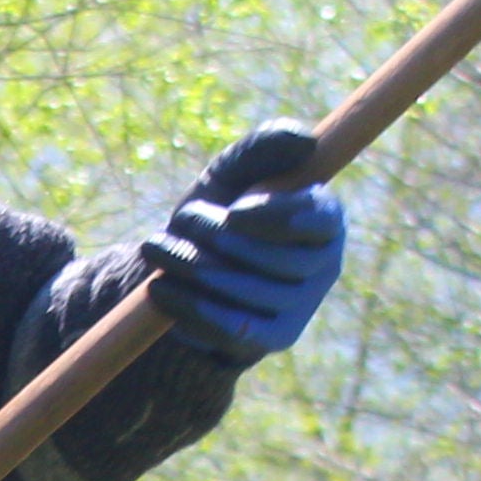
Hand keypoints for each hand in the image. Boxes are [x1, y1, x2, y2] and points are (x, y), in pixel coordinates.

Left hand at [146, 118, 347, 359]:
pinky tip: (162, 289)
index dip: (275, 216)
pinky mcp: (271, 339)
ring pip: (251, 294)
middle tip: (181, 219)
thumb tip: (306, 141)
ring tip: (156, 250)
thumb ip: (265, 146)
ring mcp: (301, 308)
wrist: (192, 264)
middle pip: (280, 260)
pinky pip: (234, 330)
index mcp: (324, 220)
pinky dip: (192, 308)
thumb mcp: (235, 169)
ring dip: (197, 269)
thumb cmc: (222, 206)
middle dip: (221, 239)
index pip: (318, 219)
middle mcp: (324, 267)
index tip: (233, 210)